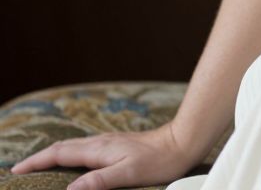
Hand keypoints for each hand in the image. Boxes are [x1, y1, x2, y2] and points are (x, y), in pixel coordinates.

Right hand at [8, 120, 202, 189]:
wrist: (182, 141)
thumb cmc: (159, 160)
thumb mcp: (129, 173)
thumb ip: (99, 181)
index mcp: (99, 149)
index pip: (59, 154)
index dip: (36, 161)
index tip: (15, 170)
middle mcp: (101, 143)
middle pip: (63, 148)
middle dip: (39, 158)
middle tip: (19, 170)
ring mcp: (109, 143)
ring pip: (73, 147)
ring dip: (53, 155)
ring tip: (39, 167)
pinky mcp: (117, 146)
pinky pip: (85, 149)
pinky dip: (70, 155)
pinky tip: (74, 163)